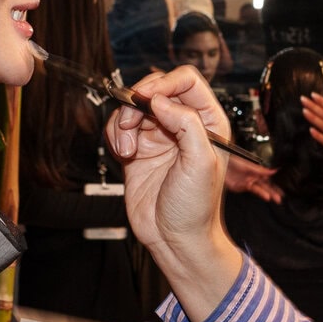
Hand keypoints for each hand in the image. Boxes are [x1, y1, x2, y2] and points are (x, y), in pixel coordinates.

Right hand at [104, 66, 241, 313]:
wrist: (175, 240)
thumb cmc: (196, 208)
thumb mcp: (201, 163)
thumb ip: (186, 124)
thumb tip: (160, 100)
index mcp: (208, 122)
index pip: (186, 81)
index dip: (165, 84)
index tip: (148, 100)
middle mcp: (183, 124)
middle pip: (154, 88)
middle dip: (137, 102)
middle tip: (131, 122)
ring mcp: (158, 136)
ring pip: (132, 106)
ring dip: (123, 121)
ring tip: (128, 147)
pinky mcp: (137, 150)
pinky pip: (119, 127)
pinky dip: (114, 134)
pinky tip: (124, 153)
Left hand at [225, 156, 281, 203]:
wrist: (222, 165)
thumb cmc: (233, 161)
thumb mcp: (249, 165)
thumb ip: (261, 170)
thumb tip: (274, 170)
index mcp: (256, 170)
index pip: (269, 178)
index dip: (275, 183)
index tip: (283, 188)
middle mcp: (254, 177)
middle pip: (266, 185)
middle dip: (274, 191)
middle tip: (281, 197)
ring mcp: (248, 182)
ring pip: (261, 189)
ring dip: (268, 194)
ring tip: (275, 198)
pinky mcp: (242, 187)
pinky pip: (253, 191)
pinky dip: (261, 194)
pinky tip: (266, 197)